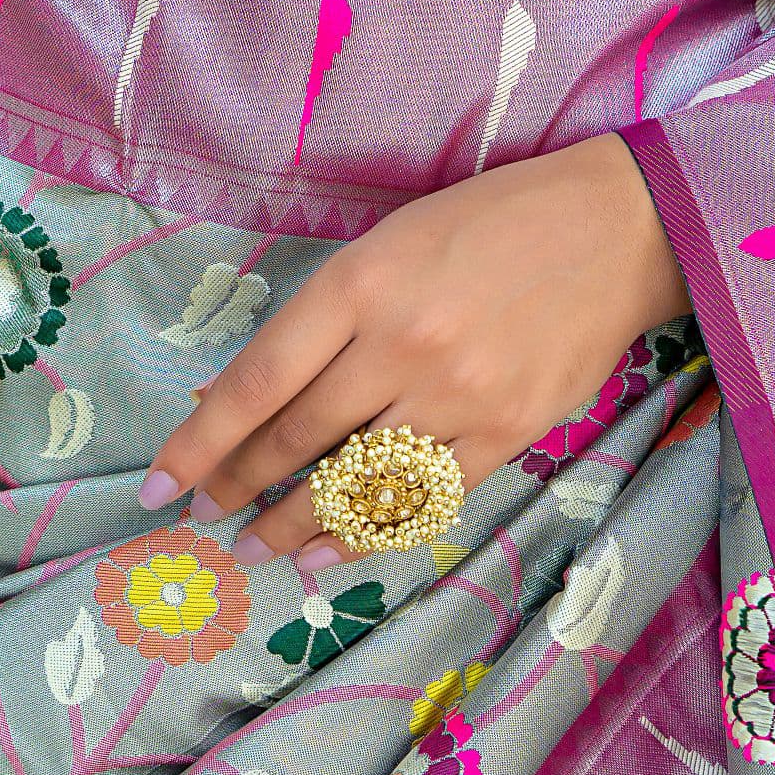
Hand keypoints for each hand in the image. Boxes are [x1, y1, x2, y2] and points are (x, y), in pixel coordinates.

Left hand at [142, 135, 687, 576]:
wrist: (612, 230)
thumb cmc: (487, 223)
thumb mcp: (389, 244)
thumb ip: (325, 318)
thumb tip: (246, 397)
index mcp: (361, 281)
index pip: (258, 381)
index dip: (203, 442)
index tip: (162, 484)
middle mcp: (402, 343)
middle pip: (298, 438)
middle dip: (242, 487)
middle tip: (207, 516)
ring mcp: (457, 395)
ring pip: (354, 481)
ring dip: (295, 523)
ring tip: (261, 546)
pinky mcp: (507, 431)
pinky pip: (422, 500)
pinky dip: (369, 533)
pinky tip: (331, 551)